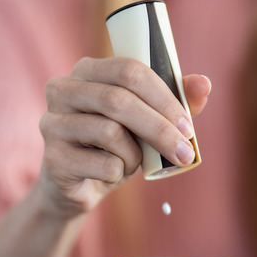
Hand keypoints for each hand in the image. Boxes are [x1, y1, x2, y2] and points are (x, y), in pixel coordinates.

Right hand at [39, 57, 210, 218]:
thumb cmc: (114, 146)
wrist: (78, 187)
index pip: (129, 70)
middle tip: (185, 152)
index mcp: (86, 70)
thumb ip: (174, 101)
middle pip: (118, 100)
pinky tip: (110, 174)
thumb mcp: (145, 121)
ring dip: (135, 154)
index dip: (163, 97)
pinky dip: (119, 173)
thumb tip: (204, 84)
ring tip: (132, 162)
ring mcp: (52, 123)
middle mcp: (62, 90)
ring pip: (111, 133)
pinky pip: (103, 165)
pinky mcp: (53, 159)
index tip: (188, 125)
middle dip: (159, 128)